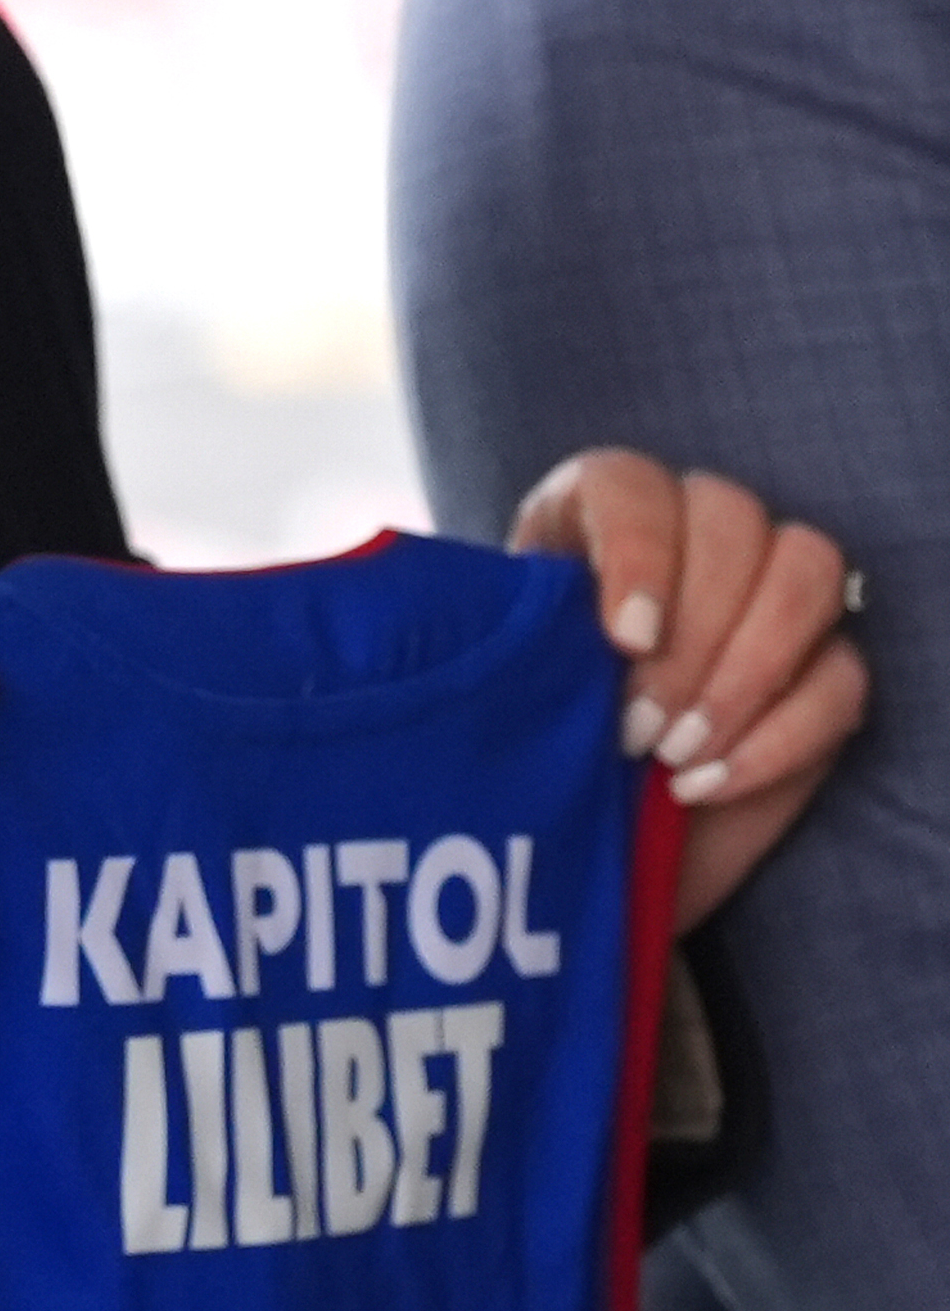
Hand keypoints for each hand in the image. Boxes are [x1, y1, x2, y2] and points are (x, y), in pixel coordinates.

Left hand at [511, 449, 867, 927]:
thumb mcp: (493, 676)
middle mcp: (689, 532)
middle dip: (693, 633)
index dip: (639, 553)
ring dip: (748, 671)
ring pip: (809, 573)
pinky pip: (840, 677)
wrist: (567, 825)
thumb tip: (468, 604)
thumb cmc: (518, 733)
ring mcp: (765, 595)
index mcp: (594, 514)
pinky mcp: (818, 669)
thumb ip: (502, 634)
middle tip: (637, 726)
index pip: (632, 485)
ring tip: (674, 754)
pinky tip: (704, 783)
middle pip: (733, 521)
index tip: (624, 640)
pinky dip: (779, 736)